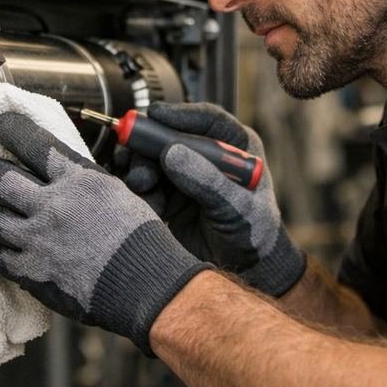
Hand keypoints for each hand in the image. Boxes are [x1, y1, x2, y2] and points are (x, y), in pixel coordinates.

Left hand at [0, 112, 211, 353]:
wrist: (145, 283)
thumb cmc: (139, 238)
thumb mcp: (115, 192)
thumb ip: (82, 180)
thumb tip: (58, 173)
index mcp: (77, 179)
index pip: (31, 143)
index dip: (10, 130)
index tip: (0, 126)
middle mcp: (52, 205)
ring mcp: (38, 239)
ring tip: (1, 214)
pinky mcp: (31, 272)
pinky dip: (2, 249)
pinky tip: (11, 247)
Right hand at [142, 102, 304, 297]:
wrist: (245, 272)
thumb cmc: (255, 236)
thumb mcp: (236, 209)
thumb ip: (207, 181)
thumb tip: (173, 153)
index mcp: (235, 149)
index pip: (208, 120)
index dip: (180, 114)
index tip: (155, 114)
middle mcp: (208, 157)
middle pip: (171, 136)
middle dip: (148, 144)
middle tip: (131, 155)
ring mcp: (186, 175)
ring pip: (152, 159)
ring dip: (140, 169)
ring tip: (141, 184)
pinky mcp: (169, 195)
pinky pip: (145, 184)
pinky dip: (140, 192)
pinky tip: (150, 206)